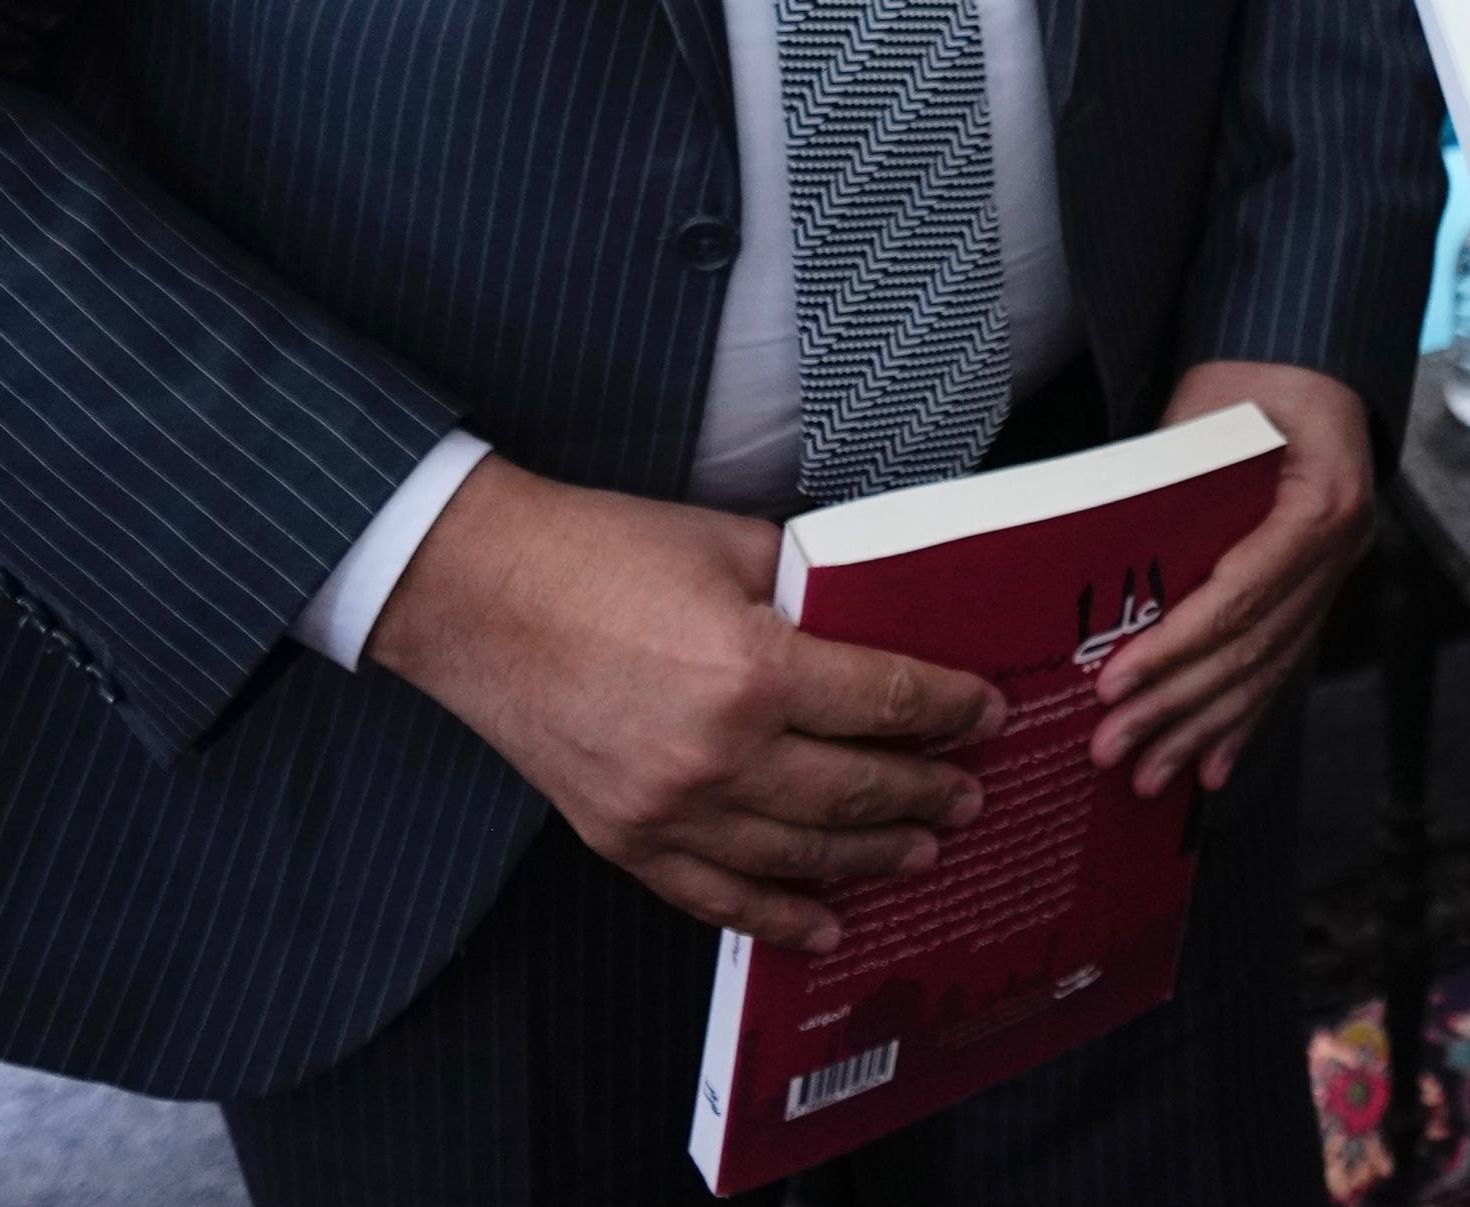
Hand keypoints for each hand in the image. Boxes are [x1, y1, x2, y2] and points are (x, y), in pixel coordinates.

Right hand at [366, 455, 1001, 950]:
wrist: (480, 595)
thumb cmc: (604, 552)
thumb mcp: (731, 545)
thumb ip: (808, 589)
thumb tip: (873, 620)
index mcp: (754, 670)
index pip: (885, 703)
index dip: (950, 710)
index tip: (989, 714)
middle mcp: (718, 755)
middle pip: (853, 790)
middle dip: (926, 793)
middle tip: (971, 794)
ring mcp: (667, 811)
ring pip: (798, 855)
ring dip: (872, 858)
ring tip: (925, 851)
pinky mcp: (623, 840)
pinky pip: (716, 897)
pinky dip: (777, 916)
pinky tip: (825, 925)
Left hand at [1089, 362, 1370, 797]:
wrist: (1307, 357)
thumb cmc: (1253, 374)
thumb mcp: (1207, 415)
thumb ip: (1166, 486)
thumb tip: (1098, 568)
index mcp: (1322, 502)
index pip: (1242, 594)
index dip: (1177, 647)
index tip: (1115, 684)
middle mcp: (1341, 549)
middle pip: (1253, 647)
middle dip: (1177, 707)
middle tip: (1112, 749)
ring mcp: (1338, 573)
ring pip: (1268, 669)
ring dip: (1204, 729)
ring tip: (1148, 776)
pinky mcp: (1321, 587)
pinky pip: (1283, 662)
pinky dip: (1246, 717)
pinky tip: (1213, 767)